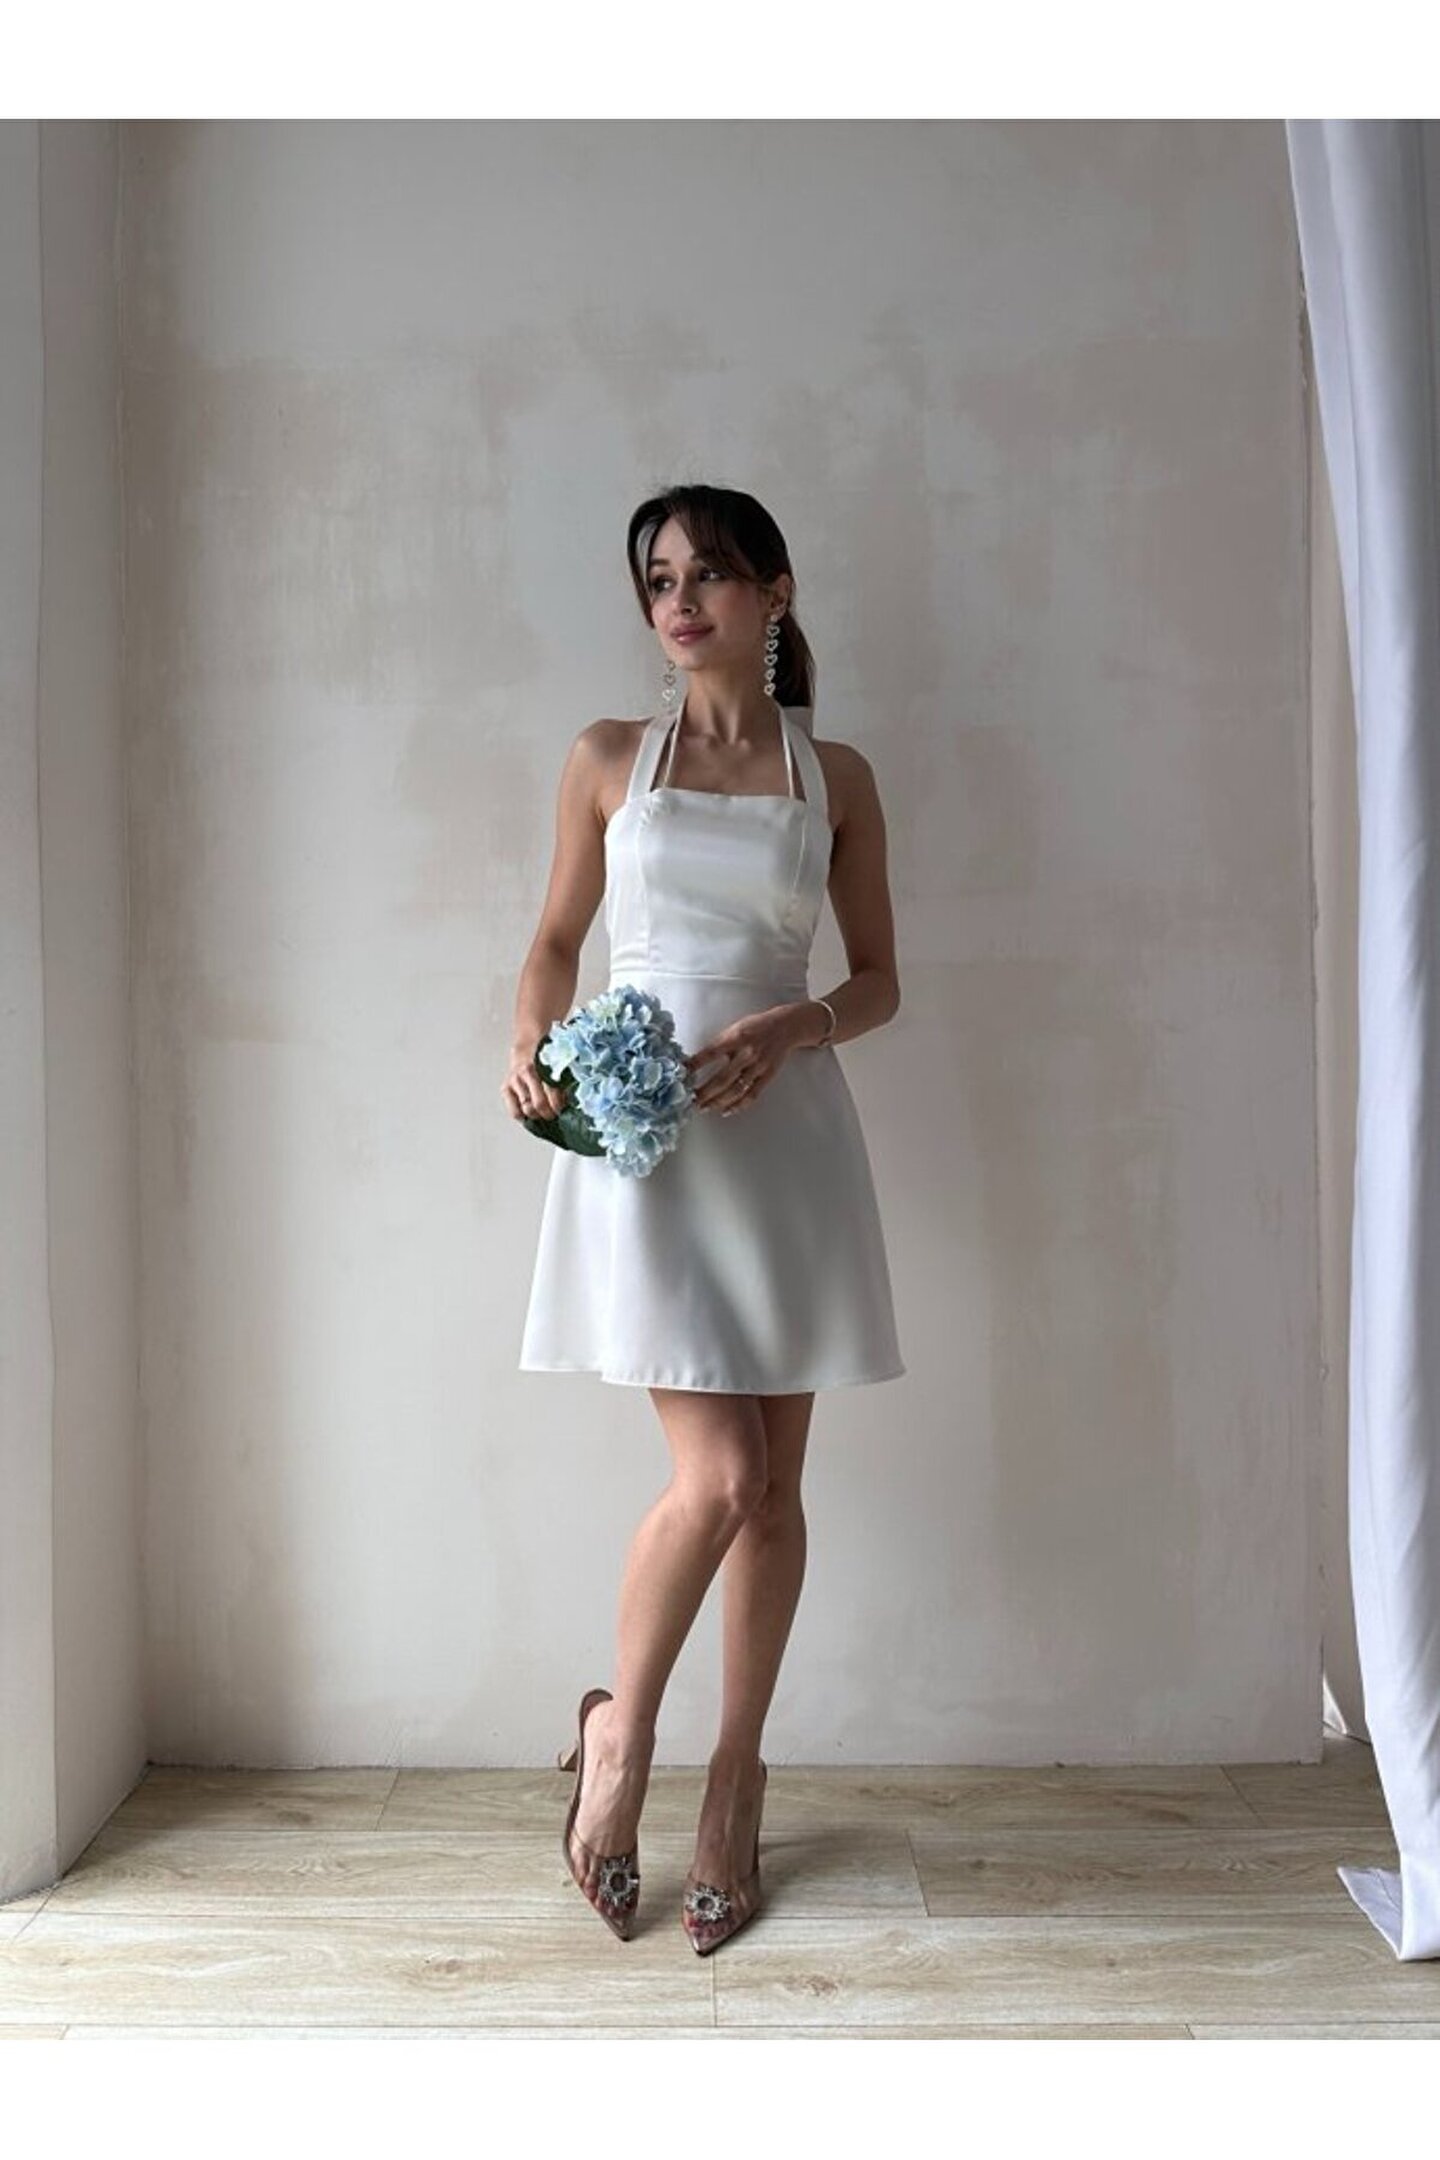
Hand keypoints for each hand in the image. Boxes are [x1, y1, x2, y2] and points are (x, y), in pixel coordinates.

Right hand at [503, 1039, 568, 1122]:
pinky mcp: (505, 1088)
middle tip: (554, 1114)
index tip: (563, 1109)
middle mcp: (527, 1072)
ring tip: (543, 1113)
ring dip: (538, 1115)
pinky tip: (530, 1113)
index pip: (552, 1093)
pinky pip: (514, 1112)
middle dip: (549, 1113)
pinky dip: (523, 1117)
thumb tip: (572, 1102)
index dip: (559, 1106)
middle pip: (539, 1104)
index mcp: (543, 1065)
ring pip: (527, 1109)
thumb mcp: (558, 1065)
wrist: (528, 1047)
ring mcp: (515, 1080)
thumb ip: (564, 1081)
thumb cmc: (546, 1059)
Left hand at [684, 1006, 807, 1115]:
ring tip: (703, 1107)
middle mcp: (747, 1053)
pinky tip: (726, 1110)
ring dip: (717, 1101)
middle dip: (704, 1092)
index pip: (710, 1054)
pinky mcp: (767, 1076)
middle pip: (722, 1079)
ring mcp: (758, 1067)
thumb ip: (720, 1043)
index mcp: (736, 1038)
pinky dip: (738, 1105)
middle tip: (690, 1100)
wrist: (786, 1027)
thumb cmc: (756, 1026)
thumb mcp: (735, 1028)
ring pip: (735, 1090)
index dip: (694, 1065)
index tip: (681, 1075)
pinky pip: (752, 1095)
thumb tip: (697, 1061)